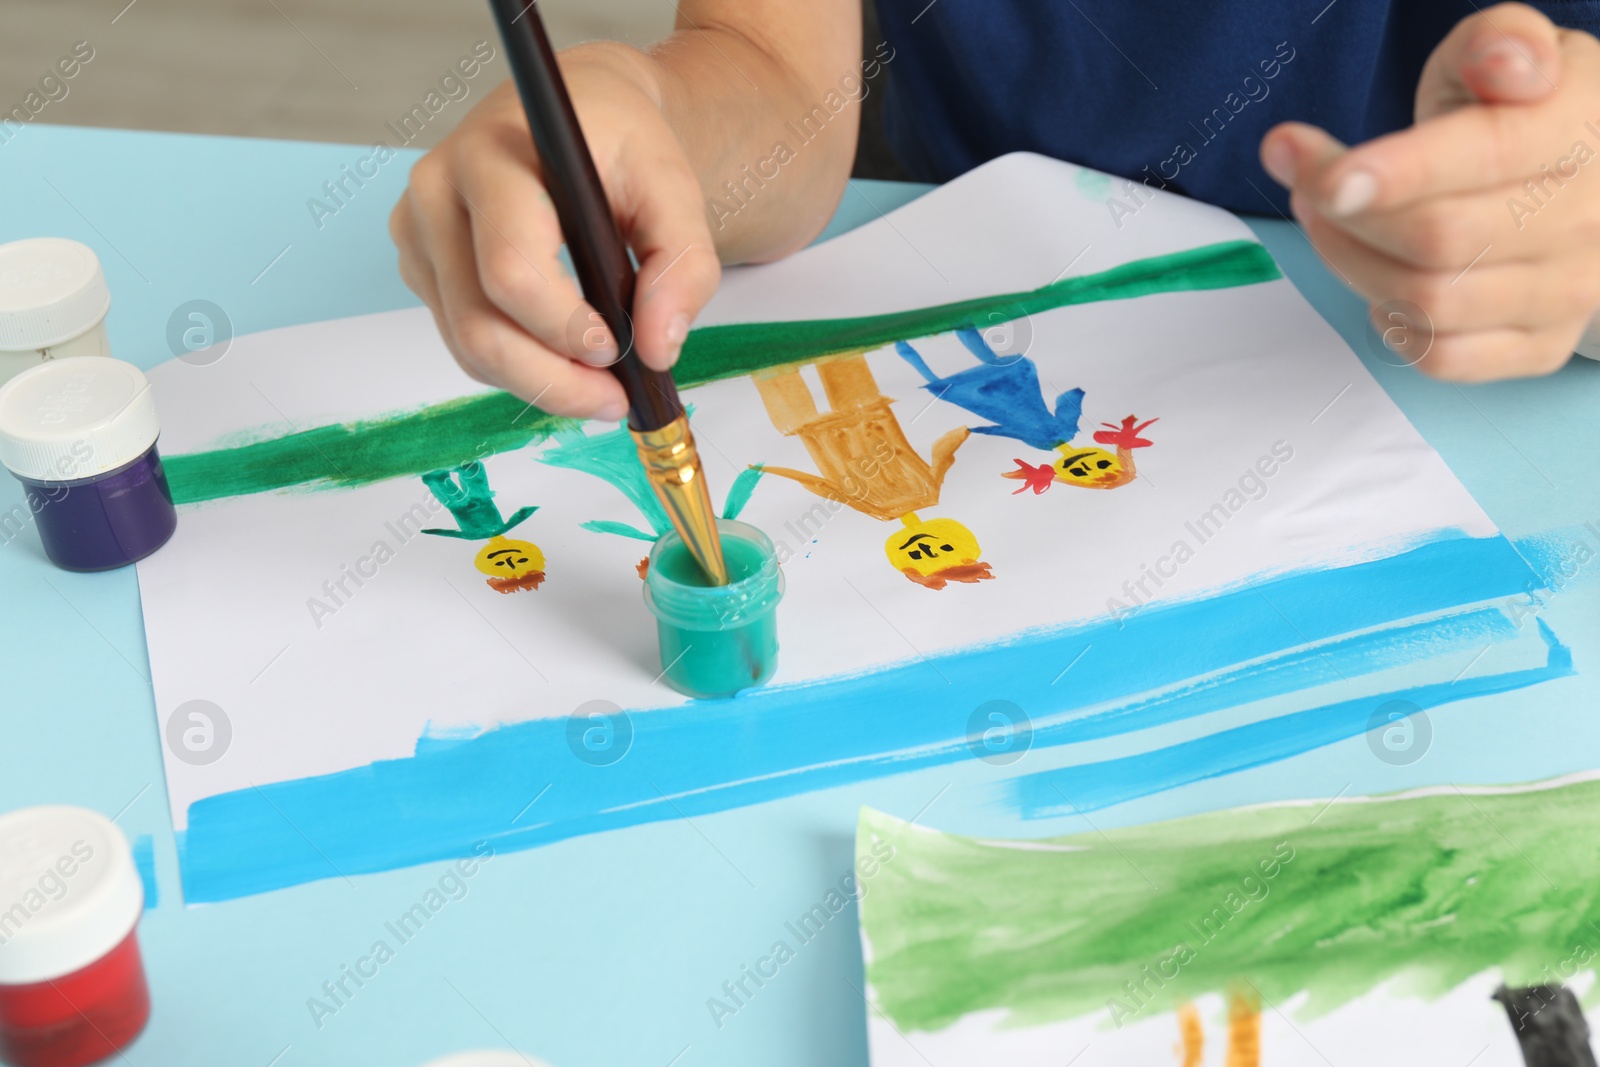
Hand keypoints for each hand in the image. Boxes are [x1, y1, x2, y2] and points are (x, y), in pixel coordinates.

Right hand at [390, 46, 720, 417]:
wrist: (575, 110)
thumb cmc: (618, 143)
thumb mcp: (673, 185)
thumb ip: (682, 264)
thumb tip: (656, 349)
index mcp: (492, 157)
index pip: (511, 269)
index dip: (563, 327)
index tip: (616, 350)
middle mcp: (436, 192)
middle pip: (479, 324)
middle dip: (551, 381)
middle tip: (613, 401)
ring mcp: (419, 232)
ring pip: (466, 345)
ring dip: (537, 383)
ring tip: (599, 387)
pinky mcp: (422, 264)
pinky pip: (462, 340)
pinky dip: (516, 366)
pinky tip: (563, 358)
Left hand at [1261, 3, 1599, 380]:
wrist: (1579, 174)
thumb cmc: (1522, 114)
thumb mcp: (1508, 52)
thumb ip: (1500, 43)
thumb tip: (1504, 65)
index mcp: (1574, 136)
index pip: (1481, 161)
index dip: (1392, 175)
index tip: (1321, 176)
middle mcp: (1584, 221)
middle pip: (1436, 239)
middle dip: (1346, 214)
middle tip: (1306, 182)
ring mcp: (1565, 291)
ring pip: (1429, 302)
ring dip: (1351, 264)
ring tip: (1329, 222)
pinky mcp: (1538, 346)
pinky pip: (1444, 359)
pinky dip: (1393, 326)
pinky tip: (1381, 283)